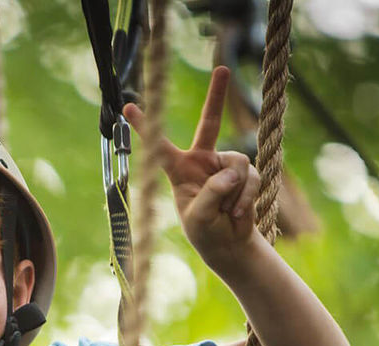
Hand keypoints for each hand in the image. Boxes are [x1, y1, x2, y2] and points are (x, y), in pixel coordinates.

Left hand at [123, 66, 259, 266]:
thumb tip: (232, 173)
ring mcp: (225, 165)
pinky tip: (238, 213)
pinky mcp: (246, 174)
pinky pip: (251, 177)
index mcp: (178, 170)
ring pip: (238, 162)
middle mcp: (201, 161)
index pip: (158, 145)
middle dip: (216, 96)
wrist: (229, 245)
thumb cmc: (204, 232)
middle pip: (209, 122)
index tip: (128, 106)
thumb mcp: (198, 217)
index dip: (145, 126)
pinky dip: (246, 197)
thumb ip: (211, 193)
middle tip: (223, 68)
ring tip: (228, 211)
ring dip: (235, 191)